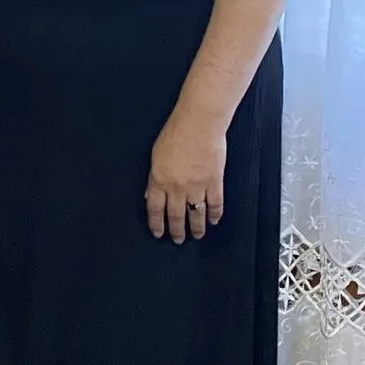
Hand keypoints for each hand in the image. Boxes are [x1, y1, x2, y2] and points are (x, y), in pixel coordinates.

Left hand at [146, 111, 226, 242]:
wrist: (198, 124)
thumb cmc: (175, 134)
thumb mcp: (155, 156)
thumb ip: (153, 177)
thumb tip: (149, 195)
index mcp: (158, 180)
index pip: (154, 209)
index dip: (156, 223)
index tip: (158, 233)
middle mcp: (176, 187)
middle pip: (176, 215)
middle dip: (176, 231)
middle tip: (178, 240)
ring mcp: (197, 186)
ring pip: (196, 214)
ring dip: (196, 227)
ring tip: (196, 235)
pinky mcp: (215, 182)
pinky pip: (215, 204)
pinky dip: (214, 215)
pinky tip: (213, 221)